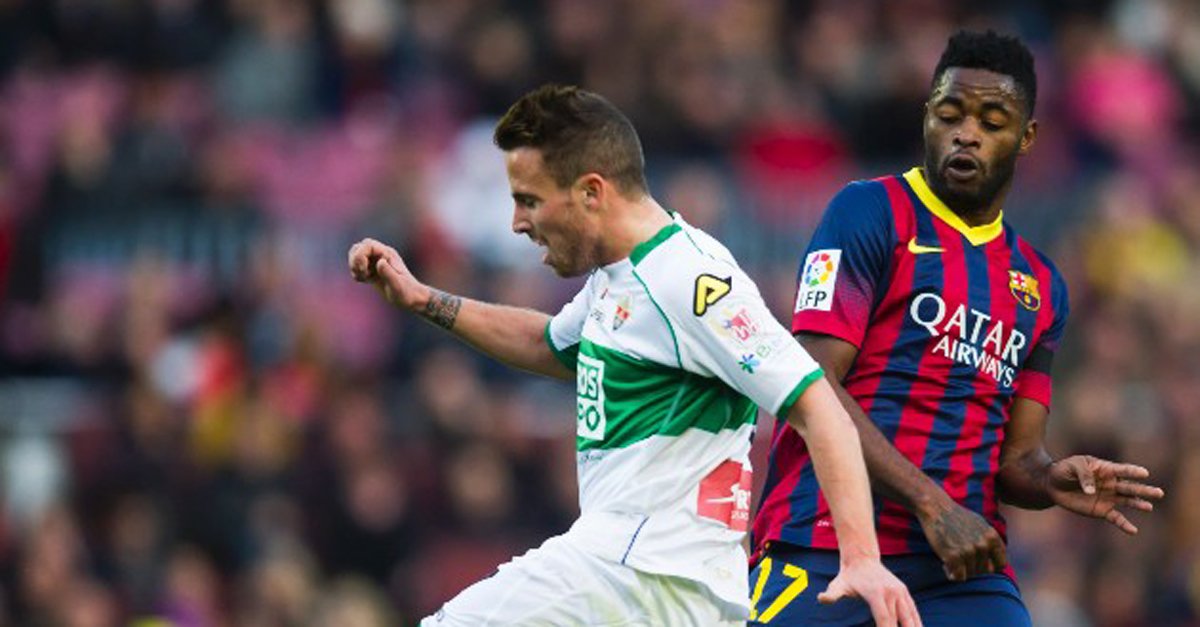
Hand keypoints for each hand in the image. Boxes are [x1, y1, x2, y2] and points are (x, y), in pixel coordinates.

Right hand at [347, 238, 424, 308]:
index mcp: (388, 254)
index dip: (360, 255)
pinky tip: (365, 280)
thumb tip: (379, 262)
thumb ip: (388, 273)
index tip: (364, 270)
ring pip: (356, 255)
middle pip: (359, 247)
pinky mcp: (373, 270)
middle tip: (363, 274)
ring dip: (354, 266)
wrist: (412, 299)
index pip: (367, 244)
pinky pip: (357, 266)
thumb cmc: (407, 293)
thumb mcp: (398, 286)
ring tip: (364, 278)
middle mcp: (381, 255)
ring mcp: (376, 262)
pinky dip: (356, 273)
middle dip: (355, 260)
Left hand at [819, 558, 921, 626]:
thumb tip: (821, 598)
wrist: (862, 558)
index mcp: (877, 593)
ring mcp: (901, 592)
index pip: (885, 620)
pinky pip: (914, 612)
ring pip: (912, 617)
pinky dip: (917, 624)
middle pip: (901, 621)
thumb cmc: (848, 576)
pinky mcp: (905, 593)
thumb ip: (831, 595)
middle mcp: (892, 592)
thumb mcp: (837, 585)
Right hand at [917, 496, 1006, 581]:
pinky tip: (945, 565)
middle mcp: (983, 545)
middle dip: (973, 568)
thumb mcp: (981, 524)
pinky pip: (958, 577)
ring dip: (960, 570)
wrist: (936, 507)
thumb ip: (990, 541)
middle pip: (984, 571)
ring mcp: (968, 551)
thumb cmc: (956, 516)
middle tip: (961, 561)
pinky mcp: (953, 556)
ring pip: (970, 574)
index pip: (1001, 564)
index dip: (990, 566)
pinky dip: (951, 574)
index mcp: (992, 537)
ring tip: (950, 559)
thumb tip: (997, 559)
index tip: (979, 564)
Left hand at [1046, 455, 1164, 533]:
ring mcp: (1109, 497)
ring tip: (1149, 507)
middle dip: (1144, 490)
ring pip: (1128, 501)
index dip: (1133, 471)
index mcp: (1106, 469)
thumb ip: (1084, 476)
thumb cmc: (1064, 470)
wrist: (1053, 485)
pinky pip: (1116, 518)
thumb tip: (1092, 491)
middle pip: (1130, 487)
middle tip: (1159, 493)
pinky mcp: (1102, 510)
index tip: (1144, 473)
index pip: (1122, 470)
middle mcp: (1111, 483)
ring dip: (1139, 504)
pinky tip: (1134, 531)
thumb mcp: (1072, 466)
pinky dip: (1125, 525)